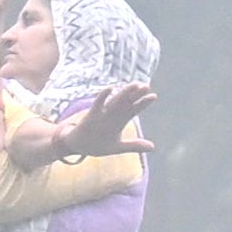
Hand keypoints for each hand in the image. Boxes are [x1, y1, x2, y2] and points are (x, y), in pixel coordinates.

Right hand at [31, 80, 154, 160]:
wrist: (77, 146)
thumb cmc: (98, 144)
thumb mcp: (118, 147)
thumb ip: (135, 145)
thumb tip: (153, 147)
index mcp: (119, 121)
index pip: (133, 110)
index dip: (143, 103)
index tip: (154, 96)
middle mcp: (112, 115)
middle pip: (126, 103)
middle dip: (135, 94)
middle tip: (146, 85)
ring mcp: (102, 114)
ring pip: (115, 101)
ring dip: (124, 93)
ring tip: (134, 85)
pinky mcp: (91, 116)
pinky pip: (98, 105)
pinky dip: (103, 97)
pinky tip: (109, 88)